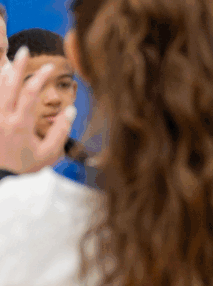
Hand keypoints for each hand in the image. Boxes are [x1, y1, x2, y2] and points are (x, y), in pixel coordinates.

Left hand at [0, 47, 75, 173]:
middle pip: (9, 85)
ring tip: (11, 60)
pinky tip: (1, 75)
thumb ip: (61, 131)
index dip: (39, 77)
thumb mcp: (50, 153)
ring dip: (3, 72)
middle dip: (17, 66)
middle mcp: (2, 118)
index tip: (49, 66)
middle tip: (24, 50)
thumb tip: (71, 110)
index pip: (29, 93)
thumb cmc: (28, 164)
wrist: (2, 175)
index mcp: (20, 125)